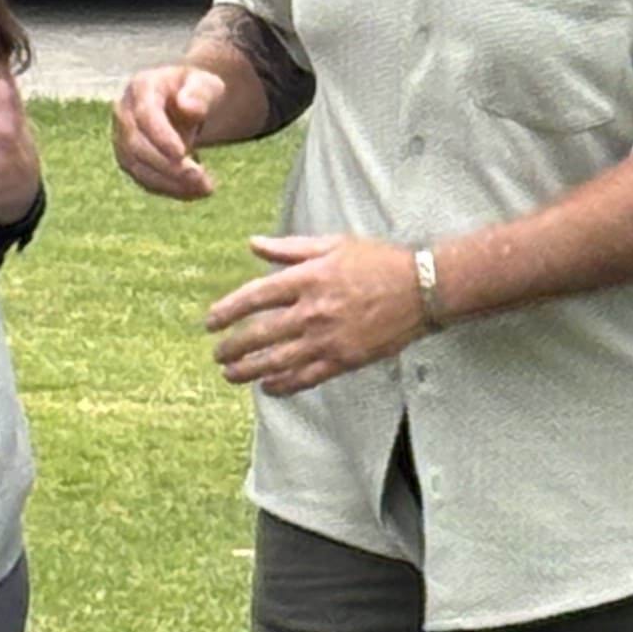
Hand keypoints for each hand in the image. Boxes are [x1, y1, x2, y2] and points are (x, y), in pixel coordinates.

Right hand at [114, 64, 229, 200]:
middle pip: (136, 145)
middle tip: (199, 177)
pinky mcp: (129, 161)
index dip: (160, 137)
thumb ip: (200, 92)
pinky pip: (145, 180)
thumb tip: (187, 107)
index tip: (182, 154)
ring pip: (137, 168)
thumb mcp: (205, 84)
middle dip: (166, 165)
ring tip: (205, 188)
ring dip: (170, 182)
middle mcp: (124, 114)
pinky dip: (170, 189)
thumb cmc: (195, 91)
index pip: (144, 115)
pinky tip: (196, 192)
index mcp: (141, 88)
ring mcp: (122, 139)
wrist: (184, 103)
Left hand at [208, 233, 424, 394]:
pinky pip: (307, 378)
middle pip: (260, 334)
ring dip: (249, 371)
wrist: (422, 289)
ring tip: (231, 375)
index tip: (210, 322)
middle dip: (232, 347)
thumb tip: (253, 243)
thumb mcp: (332, 244)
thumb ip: (289, 248)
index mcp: (307, 279)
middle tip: (217, 354)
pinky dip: (284, 385)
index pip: (254, 297)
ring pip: (278, 361)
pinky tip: (269, 388)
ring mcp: (328, 339)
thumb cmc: (378, 262)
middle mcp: (313, 311)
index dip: (227, 311)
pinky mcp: (345, 360)